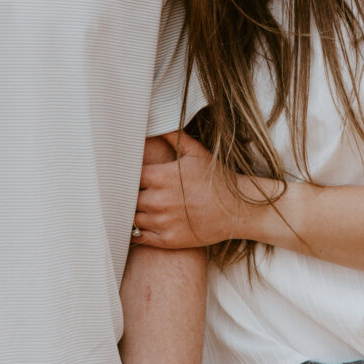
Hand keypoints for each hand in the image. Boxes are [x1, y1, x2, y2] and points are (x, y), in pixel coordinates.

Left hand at [132, 132, 244, 248]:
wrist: (237, 210)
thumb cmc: (216, 179)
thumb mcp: (195, 152)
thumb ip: (173, 137)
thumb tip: (156, 124)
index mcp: (161, 176)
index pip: (128, 175)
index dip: (127, 174)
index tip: (129, 173)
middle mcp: (158, 200)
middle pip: (127, 197)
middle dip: (129, 193)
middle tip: (131, 190)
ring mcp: (162, 221)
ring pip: (131, 217)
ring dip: (133, 211)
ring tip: (140, 205)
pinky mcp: (166, 240)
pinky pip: (139, 237)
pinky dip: (137, 230)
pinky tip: (144, 222)